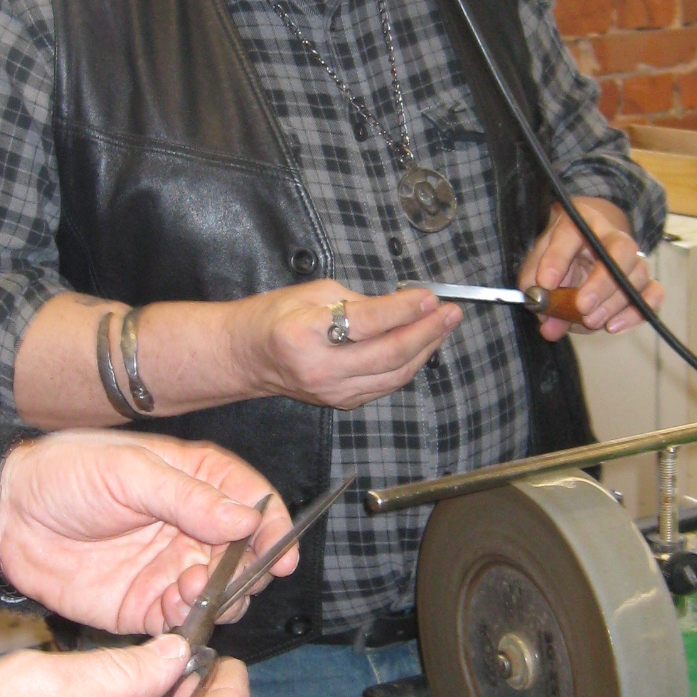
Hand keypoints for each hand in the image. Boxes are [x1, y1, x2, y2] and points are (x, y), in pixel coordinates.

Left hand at [0, 431, 295, 634]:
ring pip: (221, 592)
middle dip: (250, 569)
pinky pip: (183, 620)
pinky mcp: (145, 606)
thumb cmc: (64, 474)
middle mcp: (191, 527)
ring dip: (221, 596)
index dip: (273, 526)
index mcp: (195, 480)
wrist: (6, 516)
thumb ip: (188, 498)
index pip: (252, 501)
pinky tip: (176, 607)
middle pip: (246, 555)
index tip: (282, 551)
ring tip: (195, 588)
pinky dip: (190, 620)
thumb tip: (246, 519)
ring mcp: (170, 569)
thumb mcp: (128, 472)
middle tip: (236, 576)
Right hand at [232, 280, 460, 409]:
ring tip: (444, 326)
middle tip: (450, 313)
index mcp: (306, 334)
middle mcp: (321, 369)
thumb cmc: (274, 317)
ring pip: (393, 375)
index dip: (403, 309)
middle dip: (426, 332)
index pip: (367, 323)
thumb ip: (357, 301)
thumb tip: (401, 306)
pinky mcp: (341, 403)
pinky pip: (384, 386)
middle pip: (388, 355)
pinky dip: (408, 366)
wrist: (245, 357)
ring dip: (425, 350)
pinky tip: (422, 346)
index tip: (429, 296)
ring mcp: (332, 392)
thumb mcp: (312, 293)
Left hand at [516, 199, 662, 338]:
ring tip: (591, 321)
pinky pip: (654, 294)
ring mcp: (633, 258)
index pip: (571, 231)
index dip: (558, 257)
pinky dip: (636, 313)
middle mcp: (611, 236)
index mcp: (579, 223)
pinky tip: (613, 326)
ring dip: (615, 302)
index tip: (544, 282)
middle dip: (602, 282)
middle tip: (582, 306)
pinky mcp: (645, 281)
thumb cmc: (556, 259)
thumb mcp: (536, 269)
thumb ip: (537, 295)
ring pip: (638, 274)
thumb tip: (548, 328)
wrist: (579, 256)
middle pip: (621, 250)